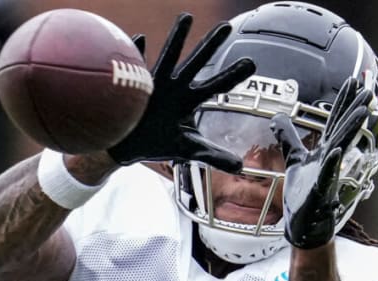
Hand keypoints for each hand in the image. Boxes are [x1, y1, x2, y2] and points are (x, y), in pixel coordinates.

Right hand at [108, 13, 255, 173]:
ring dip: (177, 38)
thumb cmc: (157, 141)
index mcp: (188, 100)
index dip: (232, 75)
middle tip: (226, 26)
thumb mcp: (187, 149)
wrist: (126, 143)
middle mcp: (174, 87)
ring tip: (187, 17)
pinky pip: (135, 66)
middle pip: (196, 63)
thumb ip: (212, 155)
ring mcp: (154, 84)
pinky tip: (140, 39)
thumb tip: (240, 166)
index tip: (251, 62)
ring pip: (167, 56)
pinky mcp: (133, 85)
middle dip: (210, 45)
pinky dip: (137, 54)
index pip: (215, 86)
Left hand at [271, 78, 371, 248]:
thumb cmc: (302, 193)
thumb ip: (288, 138)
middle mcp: (329, 159)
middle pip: (343, 129)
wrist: (304, 224)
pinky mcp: (320, 192)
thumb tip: (277, 117)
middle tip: (368, 90)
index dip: (342, 101)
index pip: (334, 121)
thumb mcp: (293, 160)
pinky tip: (336, 151)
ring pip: (341, 148)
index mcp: (324, 151)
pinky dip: (331, 164)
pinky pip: (327, 175)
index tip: (353, 81)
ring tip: (363, 112)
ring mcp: (327, 174)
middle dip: (355, 110)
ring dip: (351, 130)